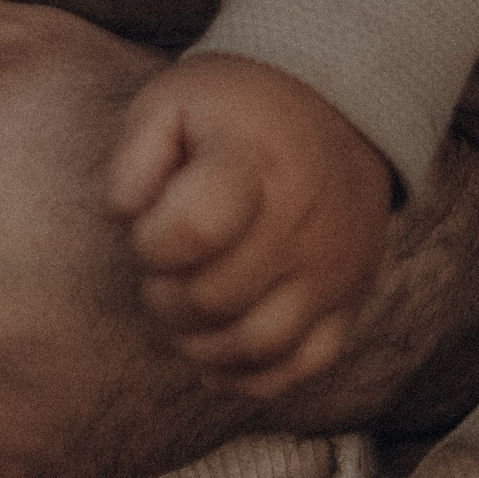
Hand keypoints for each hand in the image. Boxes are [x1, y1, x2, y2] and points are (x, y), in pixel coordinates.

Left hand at [108, 53, 394, 400]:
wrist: (336, 106)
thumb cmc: (234, 110)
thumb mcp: (169, 102)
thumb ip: (132, 161)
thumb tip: (128, 221)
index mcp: (253, 162)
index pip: (193, 230)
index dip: (150, 241)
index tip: (149, 225)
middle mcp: (302, 222)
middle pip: (214, 299)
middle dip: (164, 293)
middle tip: (162, 265)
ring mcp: (332, 268)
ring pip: (256, 345)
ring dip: (200, 342)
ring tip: (183, 306)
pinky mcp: (350, 300)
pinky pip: (303, 366)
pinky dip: (251, 375)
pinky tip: (217, 350)